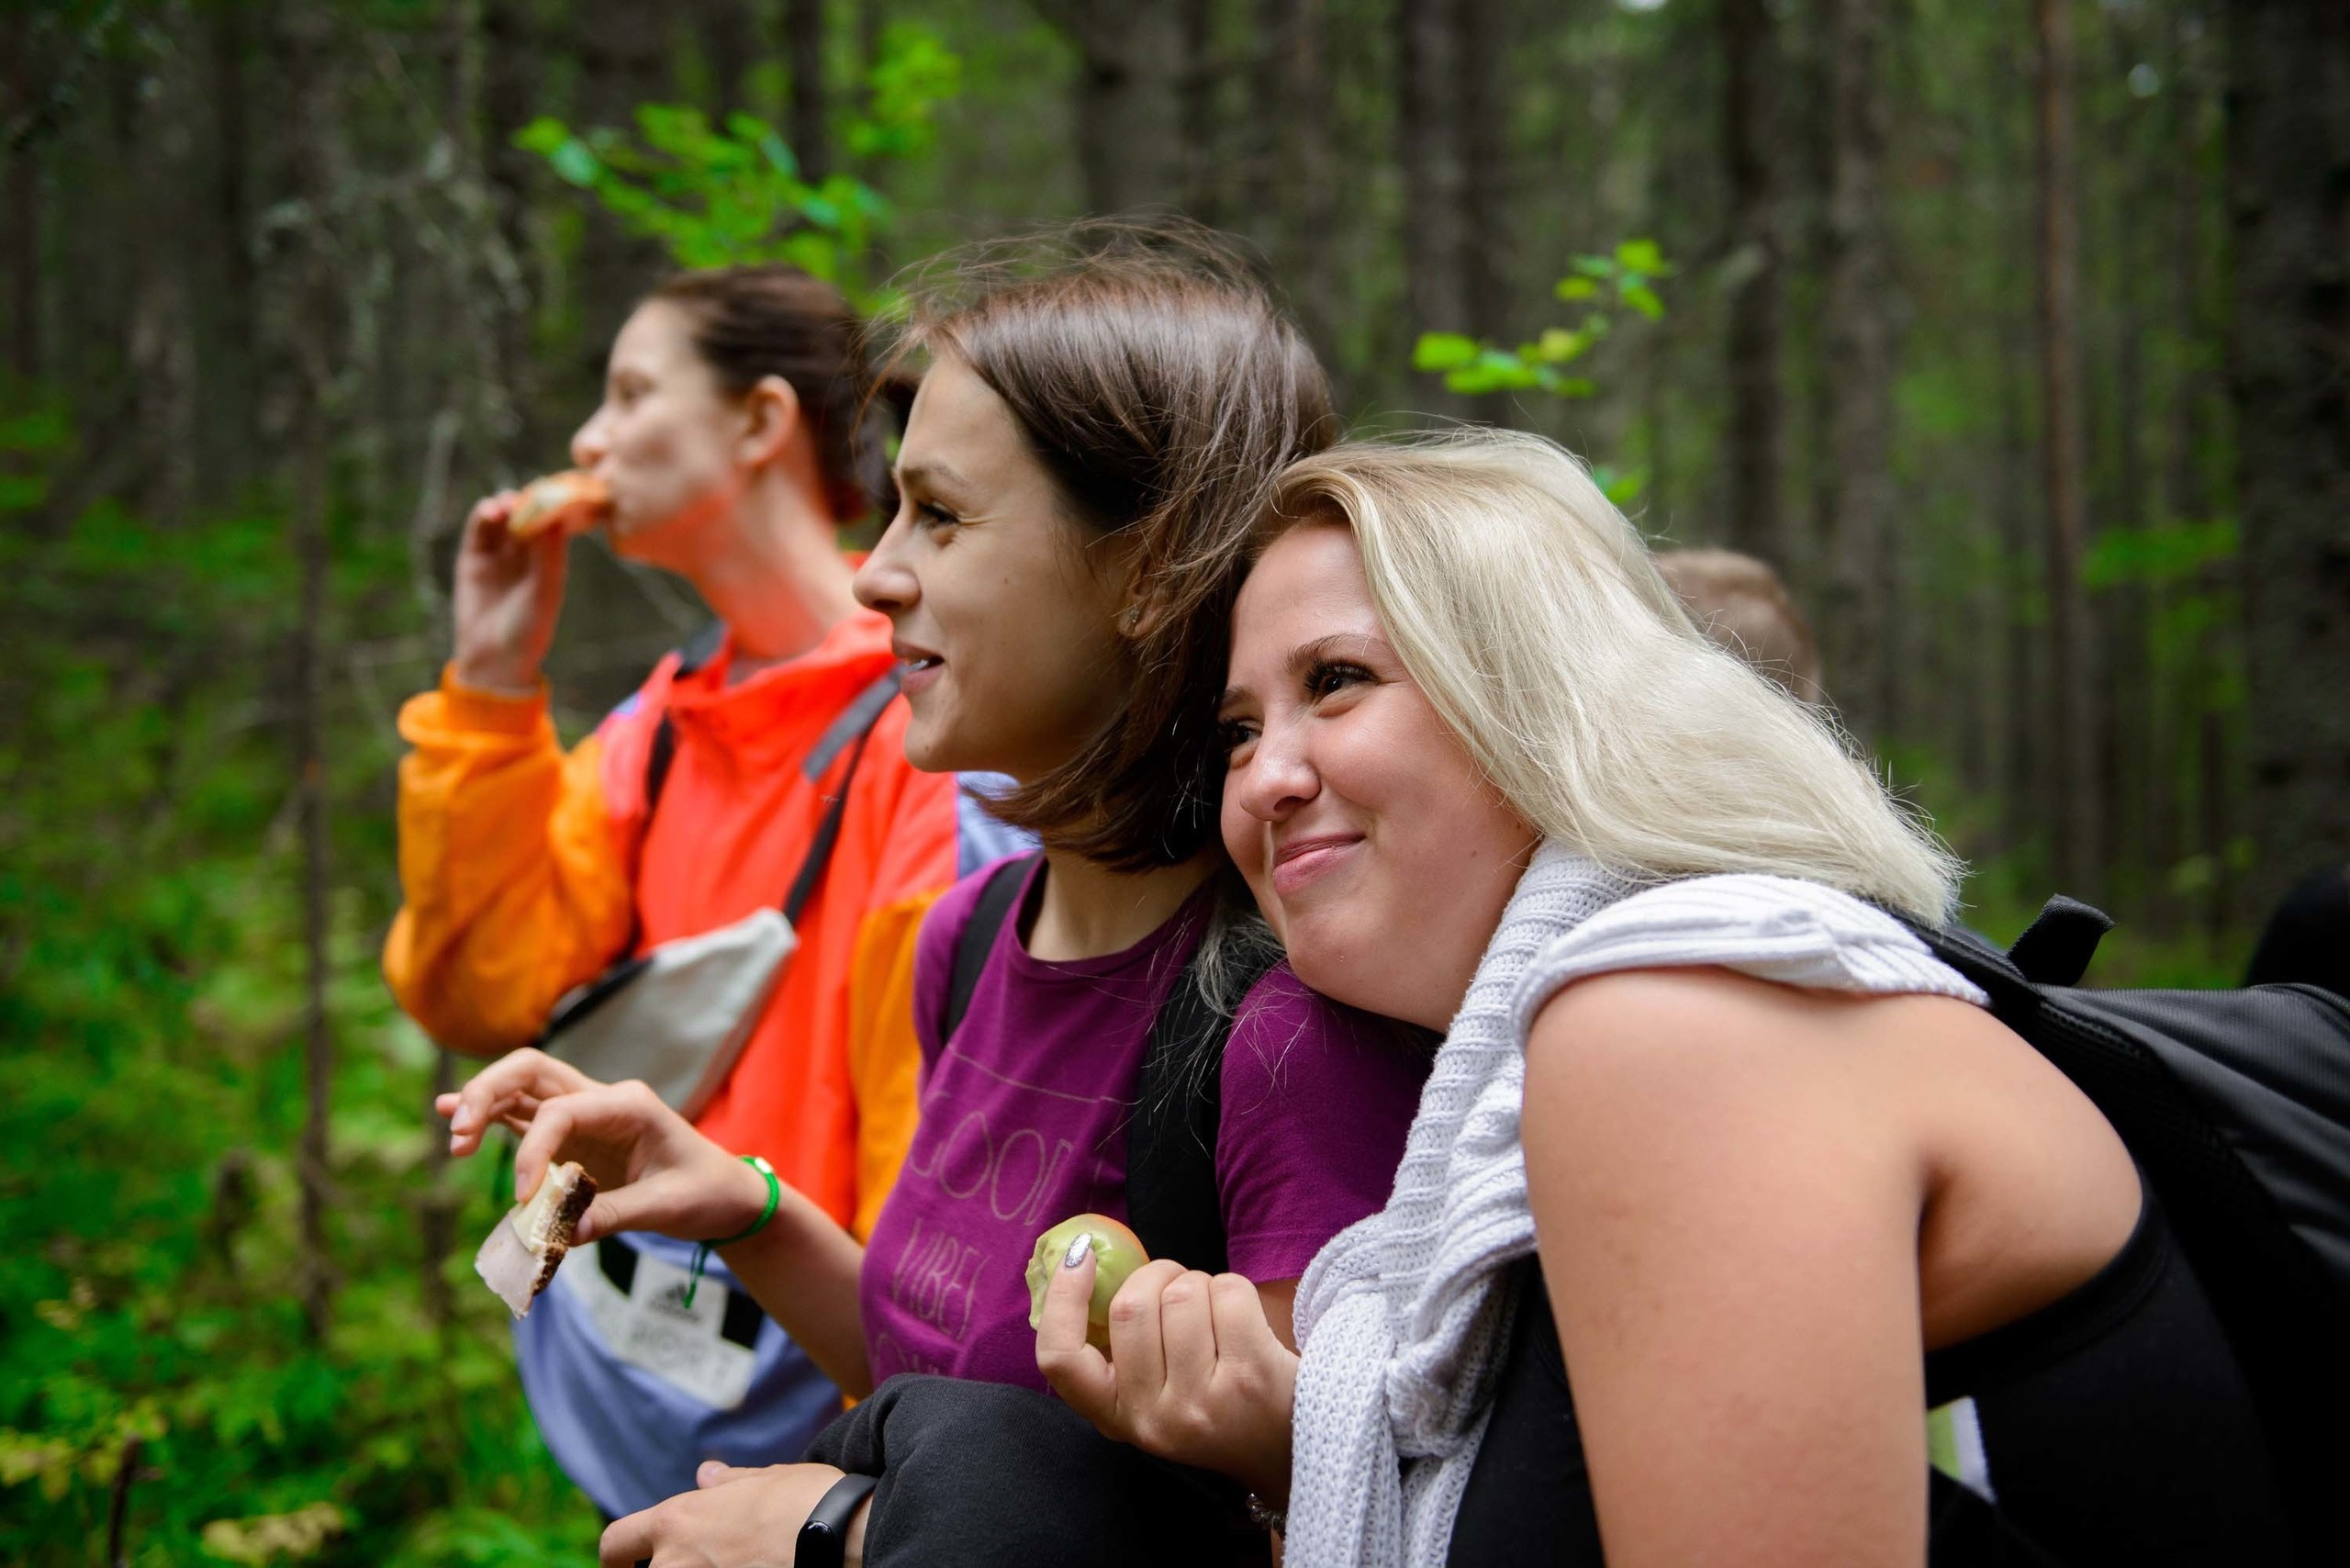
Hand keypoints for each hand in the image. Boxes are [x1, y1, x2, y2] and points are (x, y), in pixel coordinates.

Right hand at [436, 1049, 771, 1244]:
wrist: (727, 1194)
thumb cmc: (706, 1193)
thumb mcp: (667, 1206)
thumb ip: (612, 1215)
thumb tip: (557, 1235)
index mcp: (628, 1104)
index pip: (560, 1111)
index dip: (533, 1151)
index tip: (525, 1199)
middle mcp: (603, 1099)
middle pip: (531, 1072)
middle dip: (489, 1093)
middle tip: (459, 1135)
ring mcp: (587, 1114)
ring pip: (523, 1090)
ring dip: (483, 1103)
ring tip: (452, 1133)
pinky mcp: (575, 1137)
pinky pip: (525, 1118)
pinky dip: (492, 1117)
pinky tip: (453, 1116)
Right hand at [451, 488, 568, 692]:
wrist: (494, 658)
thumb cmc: (529, 629)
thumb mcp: (545, 591)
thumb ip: (549, 556)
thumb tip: (553, 517)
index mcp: (550, 561)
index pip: (553, 522)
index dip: (552, 505)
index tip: (554, 491)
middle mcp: (526, 554)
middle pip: (527, 515)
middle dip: (528, 501)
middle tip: (528, 495)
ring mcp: (499, 554)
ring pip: (503, 517)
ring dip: (505, 504)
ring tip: (507, 504)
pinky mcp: (473, 557)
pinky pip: (479, 529)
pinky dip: (484, 515)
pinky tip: (492, 511)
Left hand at [600, 1461, 870, 1567]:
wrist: (837, 1536)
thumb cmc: (804, 1499)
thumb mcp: (765, 1480)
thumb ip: (727, 1484)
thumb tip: (706, 1476)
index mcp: (676, 1522)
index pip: (617, 1542)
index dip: (617, 1556)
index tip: (623, 1564)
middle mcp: (675, 1563)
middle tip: (716, 1561)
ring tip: (743, 1565)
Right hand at [1034, 1249, 1296, 1499]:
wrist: (1285, 1448)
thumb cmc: (1210, 1403)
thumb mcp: (1151, 1395)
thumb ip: (1121, 1348)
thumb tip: (1087, 1261)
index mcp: (1117, 1418)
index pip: (1061, 1359)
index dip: (1063, 1298)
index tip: (1082, 1255)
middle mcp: (1154, 1418)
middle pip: (1131, 1306)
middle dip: (1157, 1274)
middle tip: (1177, 1286)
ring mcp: (1203, 1401)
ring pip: (1182, 1293)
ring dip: (1200, 1283)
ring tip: (1215, 1313)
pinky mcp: (1251, 1377)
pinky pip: (1228, 1291)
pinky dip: (1235, 1289)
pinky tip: (1244, 1320)